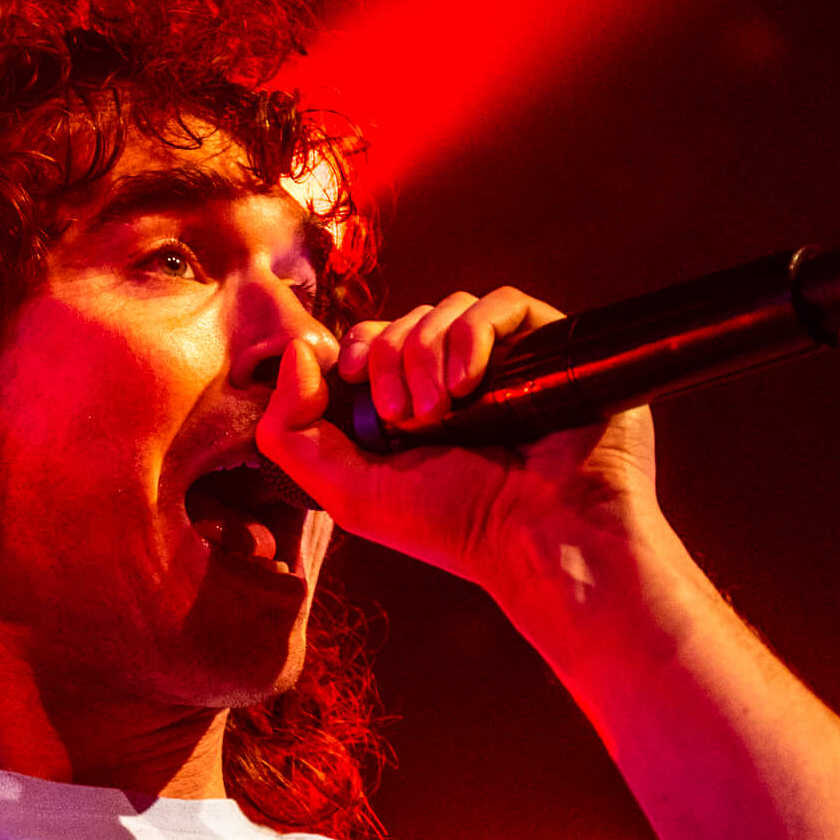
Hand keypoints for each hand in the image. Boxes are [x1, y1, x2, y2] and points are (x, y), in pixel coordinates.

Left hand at [256, 287, 662, 603]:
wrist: (542, 535)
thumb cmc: (452, 524)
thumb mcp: (348, 493)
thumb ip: (292, 433)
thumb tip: (294, 352)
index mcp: (409, 410)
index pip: (370, 344)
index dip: (356, 349)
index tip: (352, 376)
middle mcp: (454, 381)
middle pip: (401, 323)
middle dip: (390, 360)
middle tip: (404, 416)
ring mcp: (502, 361)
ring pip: (445, 308)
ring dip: (427, 353)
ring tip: (442, 411)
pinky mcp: (547, 345)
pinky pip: (500, 304)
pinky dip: (473, 335)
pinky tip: (472, 383)